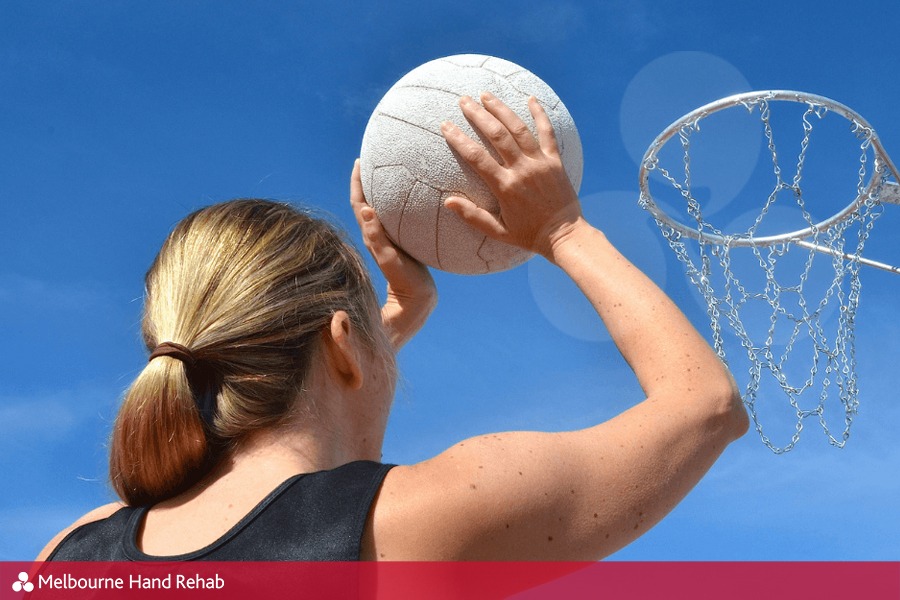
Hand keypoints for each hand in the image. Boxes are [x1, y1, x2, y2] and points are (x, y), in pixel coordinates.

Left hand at [350, 159, 436, 349]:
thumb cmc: (403, 282)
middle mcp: (376, 234)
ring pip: (379, 209)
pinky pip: (393, 218)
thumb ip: (377, 238)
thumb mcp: (390, 259)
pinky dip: (394, 204)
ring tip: (387, 172)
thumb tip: (365, 211)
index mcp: (371, 235)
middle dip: (366, 180)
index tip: (360, 161)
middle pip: (366, 201)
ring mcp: (387, 239)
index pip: (359, 203)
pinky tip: (406, 199)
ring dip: (379, 190)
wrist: (415, 302)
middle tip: (372, 159)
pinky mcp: (399, 244)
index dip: (357, 182)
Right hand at [440, 93, 583, 259]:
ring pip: (519, 129)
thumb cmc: (528, 235)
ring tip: (486, 95)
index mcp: (505, 187)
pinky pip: (547, 133)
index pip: (477, 157)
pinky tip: (531, 99)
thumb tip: (448, 201)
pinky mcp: (555, 161)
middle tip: (464, 101)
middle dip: (478, 115)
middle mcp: (522, 170)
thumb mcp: (498, 232)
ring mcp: (540, 163)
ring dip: (502, 109)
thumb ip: (472, 216)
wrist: (564, 236)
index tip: (446, 126)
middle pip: (497, 135)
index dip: (459, 139)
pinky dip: (540, 114)